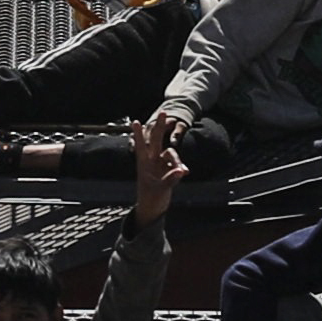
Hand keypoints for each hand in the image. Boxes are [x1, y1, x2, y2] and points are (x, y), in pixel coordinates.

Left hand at [129, 108, 184, 222]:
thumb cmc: (151, 199)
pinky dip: (181, 168)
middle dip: (159, 126)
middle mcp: (152, 161)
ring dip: (177, 160)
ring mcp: (160, 164)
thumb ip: (170, 179)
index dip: (138, 134)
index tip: (136, 122)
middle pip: (156, 140)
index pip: (140, 146)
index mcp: (143, 164)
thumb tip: (182, 170)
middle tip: (163, 112)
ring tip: (183, 171)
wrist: (154, 208)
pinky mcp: (169, 170)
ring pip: (171, 154)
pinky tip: (185, 172)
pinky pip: (177, 164)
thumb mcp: (159, 190)